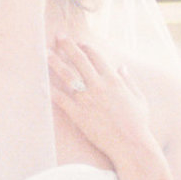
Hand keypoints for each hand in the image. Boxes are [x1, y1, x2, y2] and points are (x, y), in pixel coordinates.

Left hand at [47, 33, 158, 170]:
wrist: (130, 144)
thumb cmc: (138, 123)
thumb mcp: (139, 99)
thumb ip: (130, 81)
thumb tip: (122, 67)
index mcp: (114, 80)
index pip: (97, 57)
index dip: (87, 48)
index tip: (79, 43)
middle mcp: (99, 86)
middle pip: (80, 60)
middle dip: (68, 46)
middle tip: (58, 35)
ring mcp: (88, 99)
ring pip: (68, 75)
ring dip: (56, 62)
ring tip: (45, 53)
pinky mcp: (79, 114)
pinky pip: (61, 99)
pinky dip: (51, 90)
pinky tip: (41, 83)